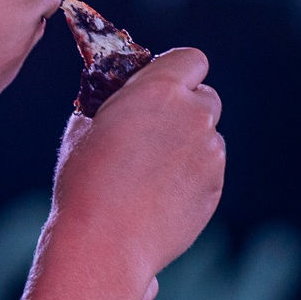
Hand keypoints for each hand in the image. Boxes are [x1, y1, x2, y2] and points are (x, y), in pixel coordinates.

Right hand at [49, 47, 224, 284]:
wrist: (104, 240)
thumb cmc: (85, 181)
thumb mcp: (85, 127)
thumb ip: (114, 103)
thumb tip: (119, 98)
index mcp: (160, 89)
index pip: (192, 59)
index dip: (178, 72)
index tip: (162, 87)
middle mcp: (194, 115)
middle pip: (207, 97)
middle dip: (187, 108)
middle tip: (156, 131)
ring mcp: (210, 153)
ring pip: (208, 137)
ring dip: (189, 145)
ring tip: (151, 173)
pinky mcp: (215, 187)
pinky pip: (208, 170)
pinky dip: (191, 176)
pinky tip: (160, 196)